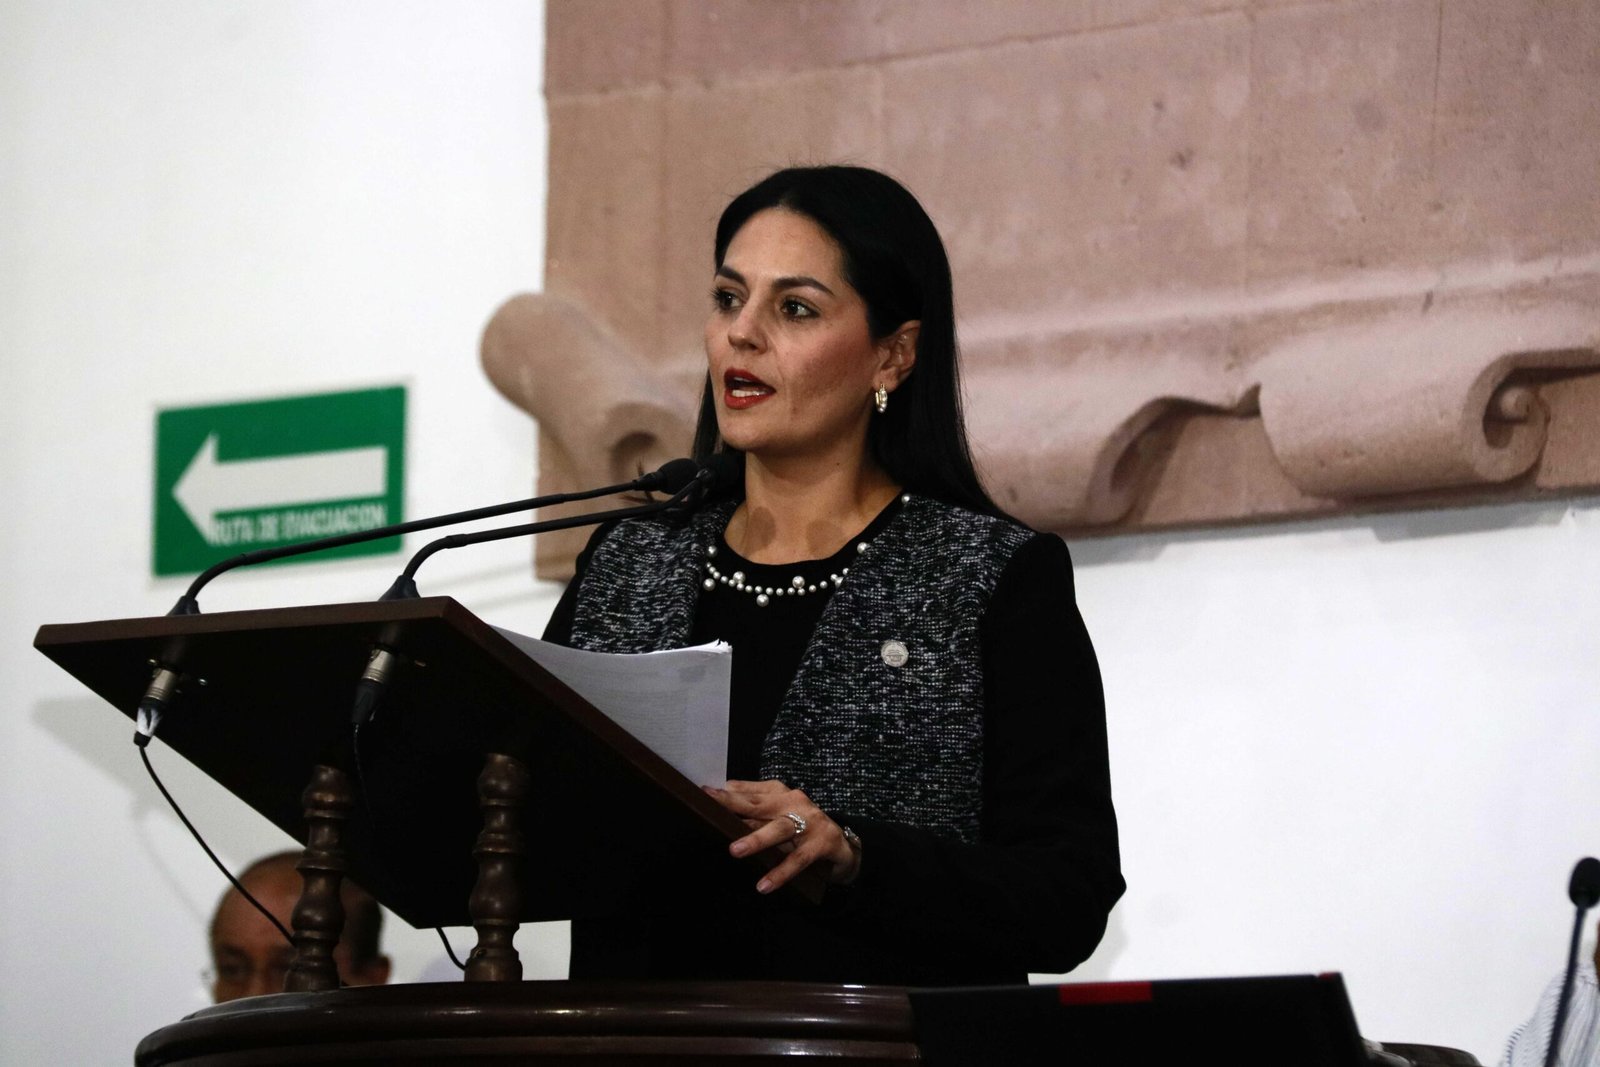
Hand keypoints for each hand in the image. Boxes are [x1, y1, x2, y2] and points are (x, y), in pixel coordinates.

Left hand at [703, 779, 859, 893]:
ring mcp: (810, 821)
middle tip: (710, 811)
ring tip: (734, 850)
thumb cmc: (803, 829)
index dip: (727, 793)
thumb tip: (724, 793)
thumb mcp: (778, 815)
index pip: (749, 793)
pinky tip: (764, 885)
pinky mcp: (823, 842)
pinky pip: (798, 859)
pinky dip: (781, 872)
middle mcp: (794, 802)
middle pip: (759, 805)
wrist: (843, 846)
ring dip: (757, 839)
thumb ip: (755, 805)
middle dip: (734, 807)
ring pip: (779, 829)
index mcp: (781, 793)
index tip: (703, 793)